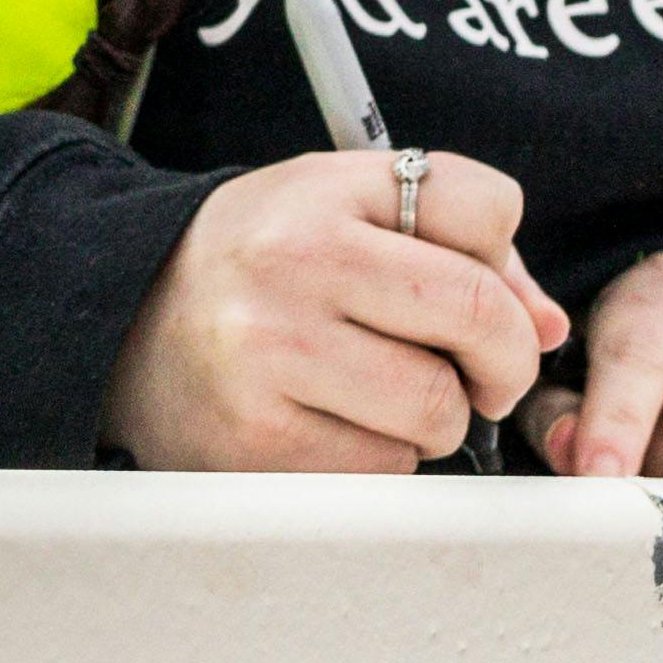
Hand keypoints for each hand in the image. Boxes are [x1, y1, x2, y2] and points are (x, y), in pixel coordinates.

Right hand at [101, 148, 567, 473]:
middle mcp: (294, 264)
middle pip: (482, 317)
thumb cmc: (252, 268)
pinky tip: (330, 426)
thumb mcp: (338, 212)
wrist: (115, 323)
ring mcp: (272, 357)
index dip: (505, 258)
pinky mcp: (260, 444)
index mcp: (322, 192)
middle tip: (479, 372)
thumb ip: (454, 246)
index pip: (487, 206)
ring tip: (376, 394)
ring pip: (440, 411)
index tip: (482, 289)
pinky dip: (381, 460)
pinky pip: (386, 470)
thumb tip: (548, 327)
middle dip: (503, 358)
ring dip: (432, 417)